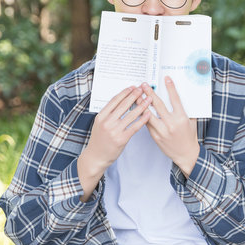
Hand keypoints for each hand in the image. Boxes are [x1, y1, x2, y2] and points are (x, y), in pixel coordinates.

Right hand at [78, 86, 151, 200]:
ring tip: (149, 99)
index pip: (114, 100)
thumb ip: (109, 114)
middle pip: (123, 105)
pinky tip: (148, 114)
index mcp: (101, 116)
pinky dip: (142, 119)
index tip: (132, 87)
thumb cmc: (99, 140)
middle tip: (142, 89)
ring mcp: (114, 131)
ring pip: (131, 115)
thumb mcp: (100, 124)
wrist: (96, 157)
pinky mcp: (122, 139)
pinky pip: (135, 127)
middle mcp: (107, 122)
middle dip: (134, 95)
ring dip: (141, 105)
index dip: (124, 93)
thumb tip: (122, 101)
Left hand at [141, 77, 199, 177]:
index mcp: (181, 118)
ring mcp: (162, 131)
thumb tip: (180, 95)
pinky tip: (137, 109)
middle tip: (144, 85)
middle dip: (150, 93)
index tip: (166, 79)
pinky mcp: (155, 137)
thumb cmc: (189, 136)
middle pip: (158, 105)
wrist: (186, 154)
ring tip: (136, 95)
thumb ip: (186, 109)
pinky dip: (142, 115)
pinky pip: (147, 124)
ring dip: (141, 104)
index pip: (175, 99)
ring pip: (148, 114)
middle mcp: (171, 124)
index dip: (170, 88)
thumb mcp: (191, 121)